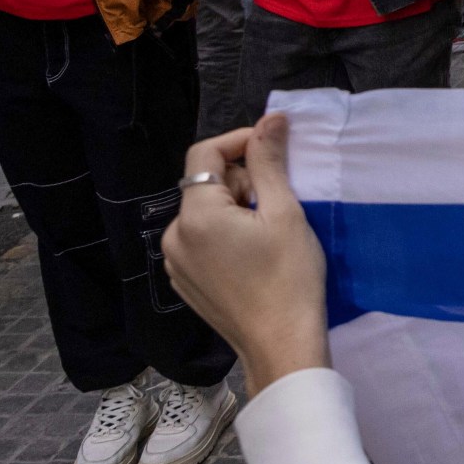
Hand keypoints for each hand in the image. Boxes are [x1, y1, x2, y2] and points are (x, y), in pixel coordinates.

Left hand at [161, 116, 330, 397]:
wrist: (282, 343)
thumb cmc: (289, 276)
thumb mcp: (284, 212)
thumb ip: (270, 162)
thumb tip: (270, 119)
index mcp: (195, 216)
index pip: (204, 154)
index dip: (240, 141)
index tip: (275, 146)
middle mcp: (174, 236)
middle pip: (204, 184)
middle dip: (241, 179)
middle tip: (280, 198)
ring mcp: (176, 263)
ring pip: (204, 213)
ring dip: (235, 206)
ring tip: (270, 227)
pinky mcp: (185, 283)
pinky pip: (201, 241)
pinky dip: (226, 233)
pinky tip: (255, 253)